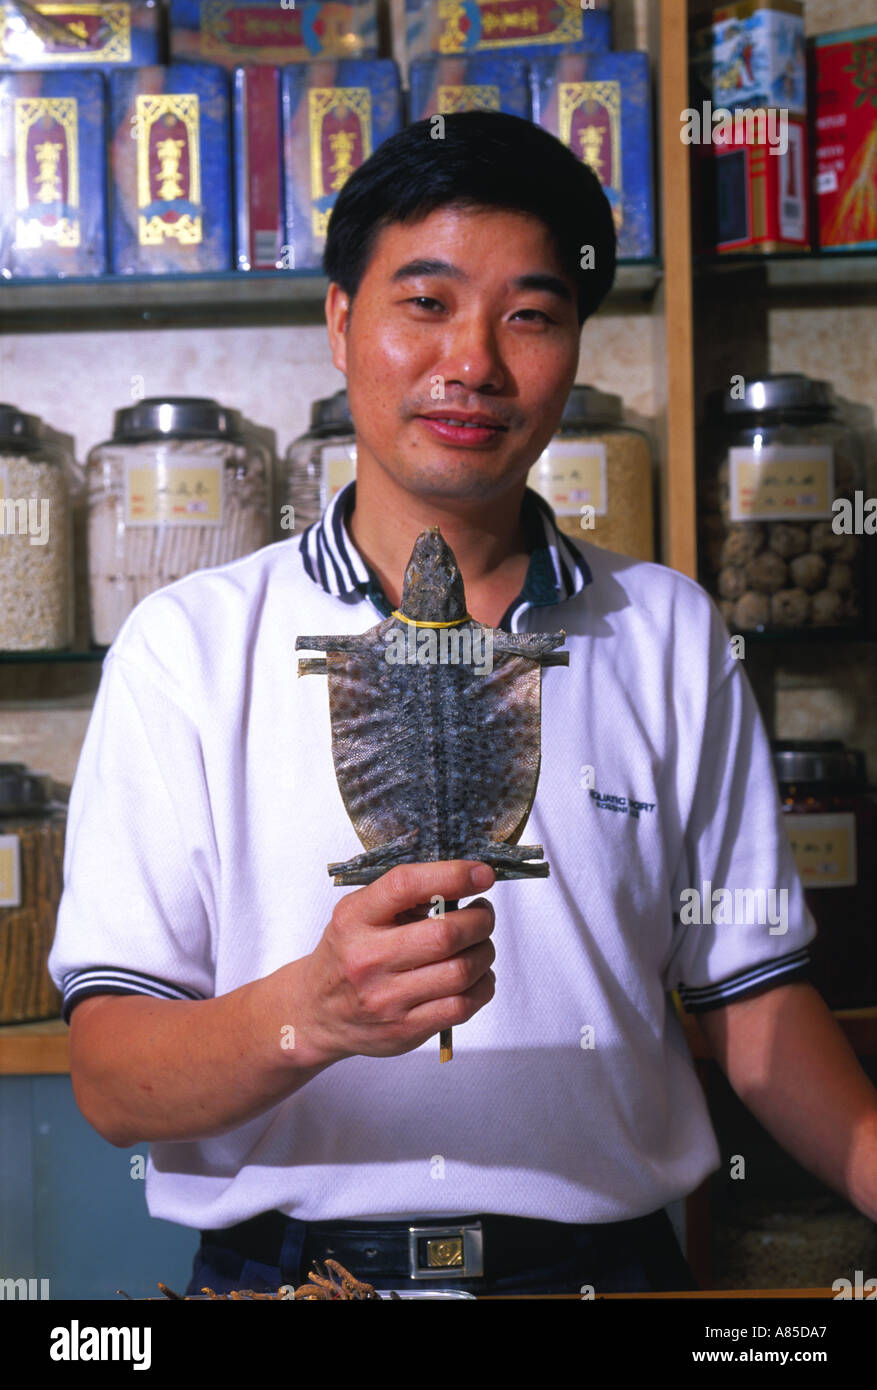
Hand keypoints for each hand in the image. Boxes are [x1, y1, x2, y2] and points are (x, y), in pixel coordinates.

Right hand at [295, 860, 495, 1063]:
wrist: (316, 1012)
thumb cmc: (346, 955)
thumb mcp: (358, 914)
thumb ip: (403, 896)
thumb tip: (463, 881)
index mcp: (354, 918)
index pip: (406, 885)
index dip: (452, 875)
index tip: (481, 873)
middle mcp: (367, 958)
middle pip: (445, 934)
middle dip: (480, 920)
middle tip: (483, 914)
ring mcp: (386, 998)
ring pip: (461, 971)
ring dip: (484, 953)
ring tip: (479, 945)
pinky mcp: (404, 1029)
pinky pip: (461, 1006)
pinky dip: (482, 986)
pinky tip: (476, 977)